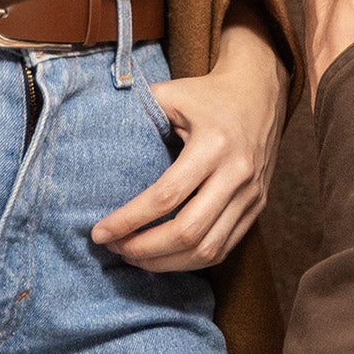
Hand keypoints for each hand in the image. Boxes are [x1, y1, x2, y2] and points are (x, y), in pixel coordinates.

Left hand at [91, 4, 289, 271]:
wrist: (259, 90)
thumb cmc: (207, 93)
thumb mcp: (173, 93)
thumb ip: (139, 112)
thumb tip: (94, 133)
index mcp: (214, 144)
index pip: (166, 196)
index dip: (129, 220)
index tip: (100, 232)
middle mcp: (237, 173)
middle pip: (188, 232)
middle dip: (144, 249)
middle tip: (115, 249)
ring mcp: (251, 194)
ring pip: (208, 249)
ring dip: (166, 263)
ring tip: (134, 257)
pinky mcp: (257, 207)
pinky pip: (224, 248)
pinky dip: (191, 261)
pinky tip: (164, 257)